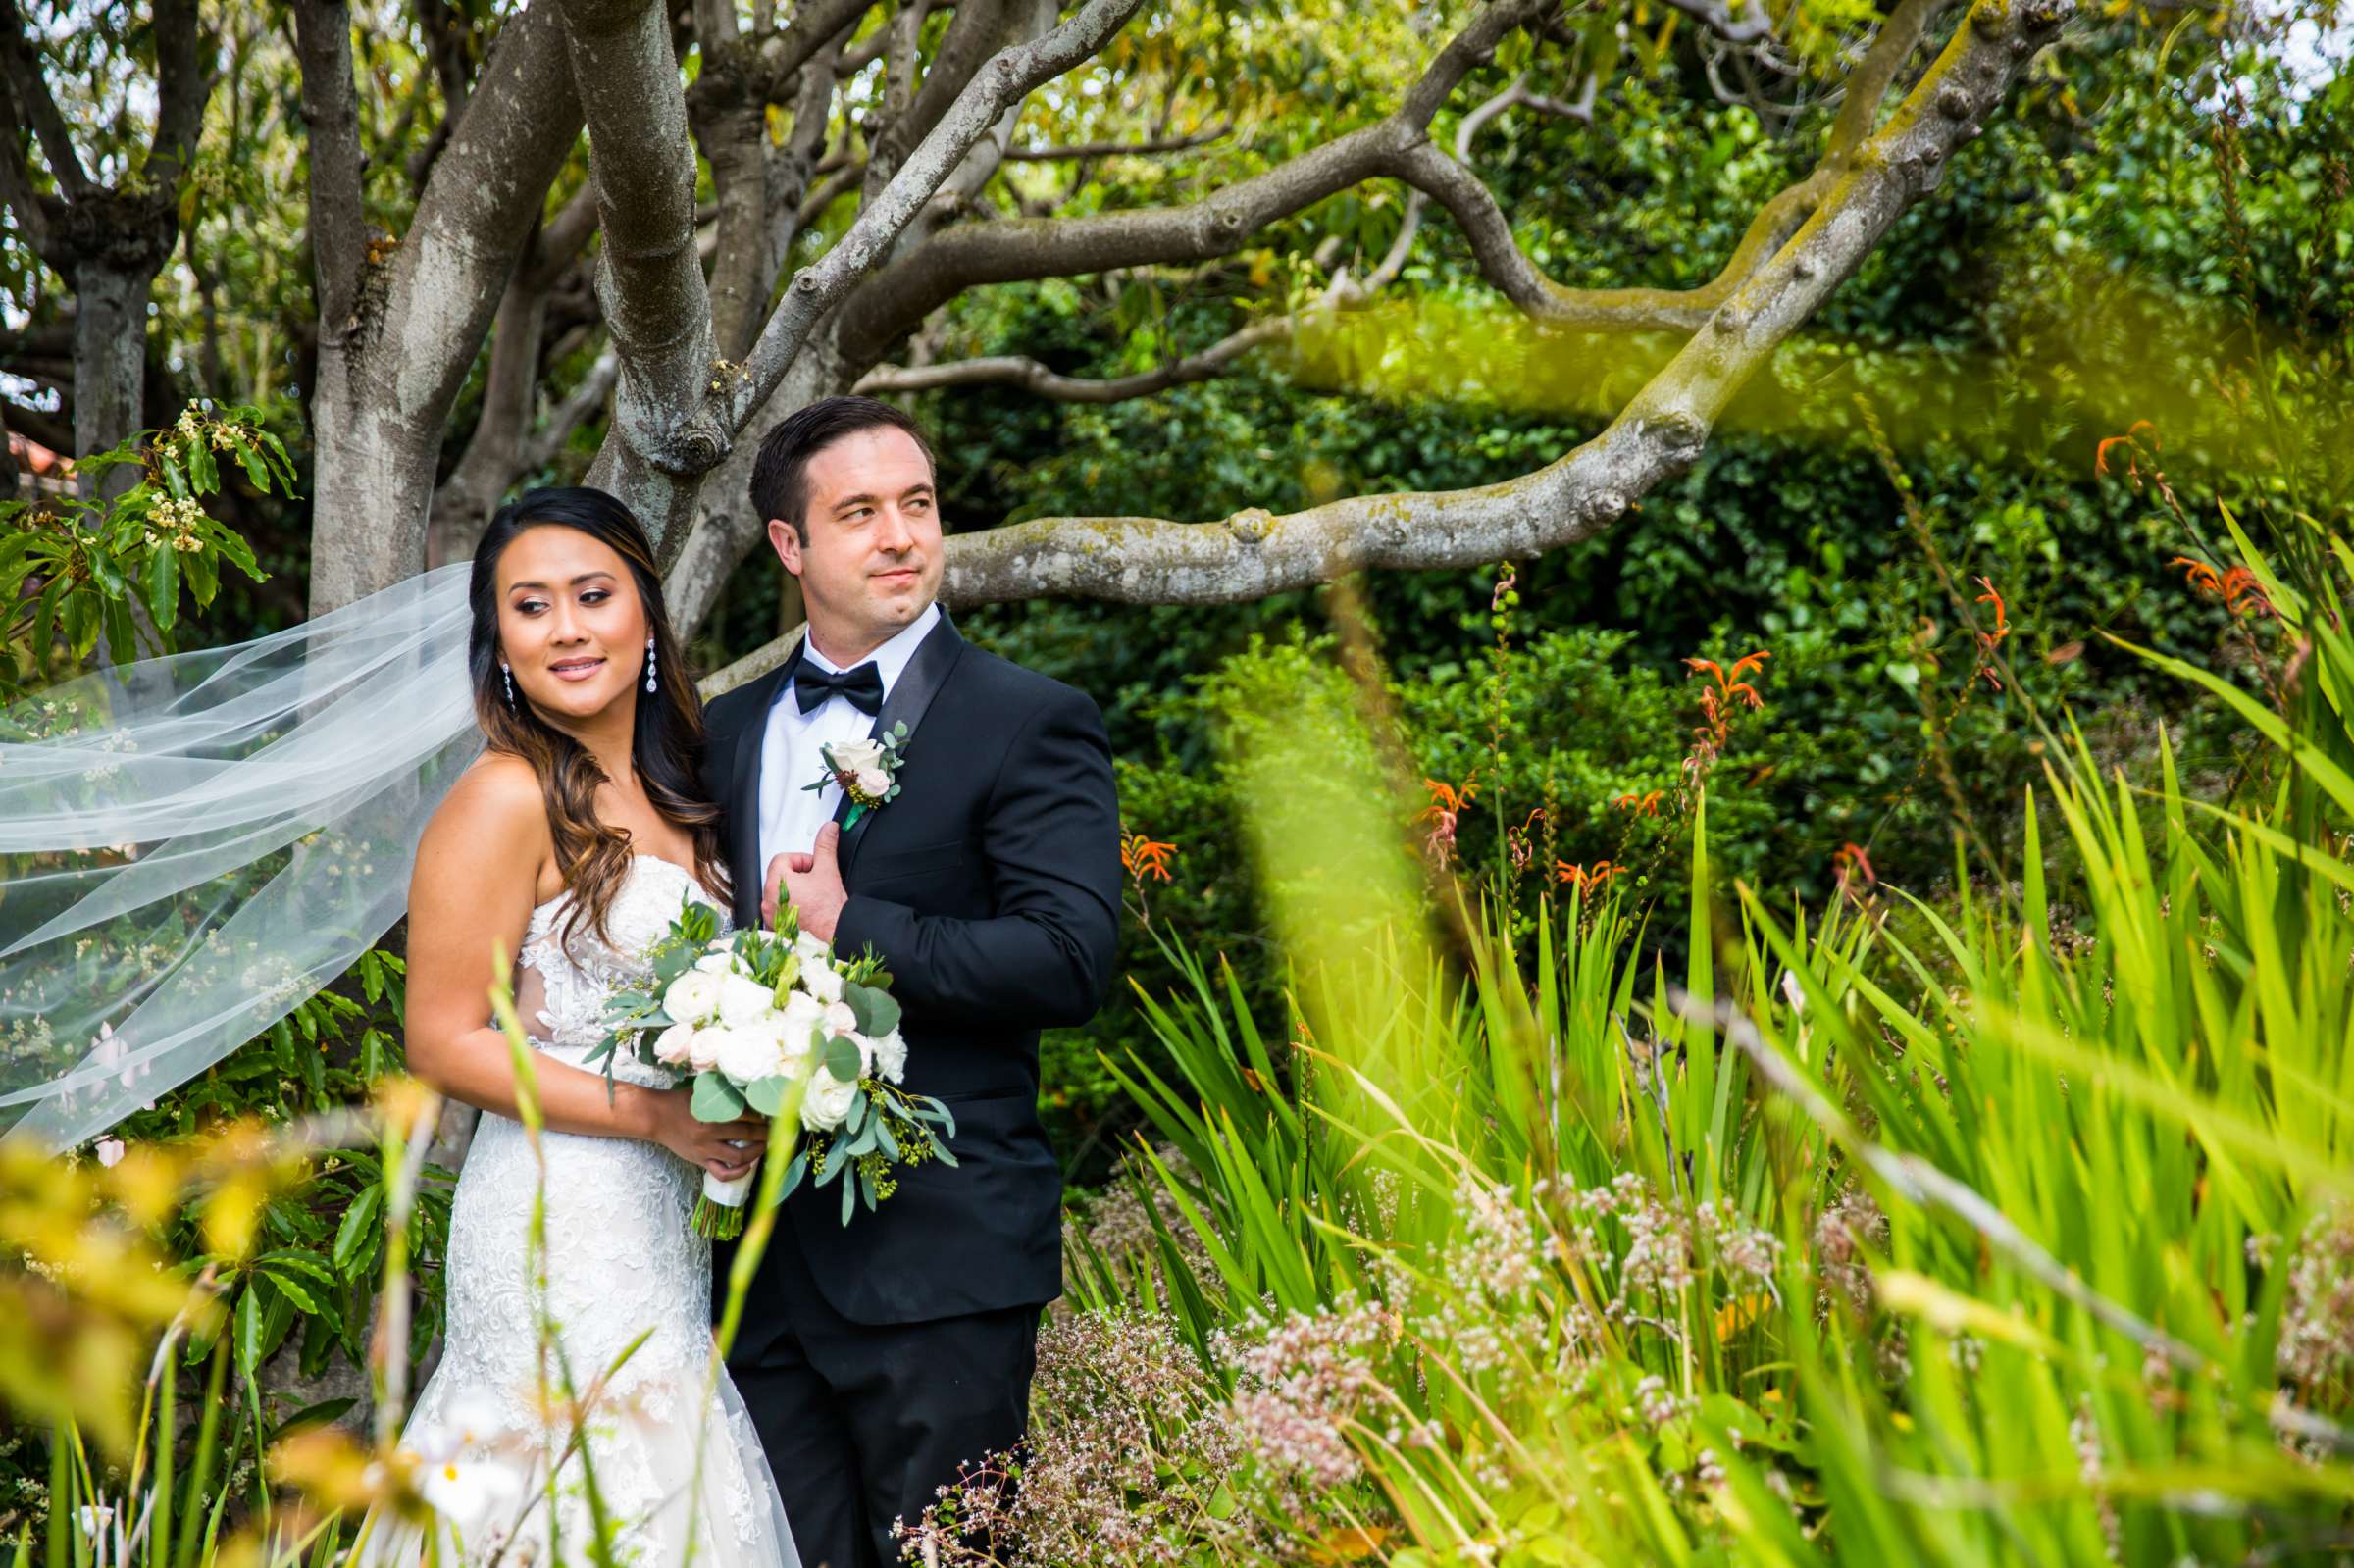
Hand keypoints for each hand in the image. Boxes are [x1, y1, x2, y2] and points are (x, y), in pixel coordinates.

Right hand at [640, 1086, 768, 1179]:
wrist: (656, 1117)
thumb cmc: (680, 1101)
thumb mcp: (702, 1092)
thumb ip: (722, 1092)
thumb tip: (747, 1088)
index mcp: (711, 1113)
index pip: (745, 1114)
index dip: (762, 1114)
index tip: (771, 1112)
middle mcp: (710, 1133)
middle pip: (746, 1134)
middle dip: (764, 1131)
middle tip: (774, 1129)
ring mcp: (705, 1150)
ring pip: (739, 1157)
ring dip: (757, 1151)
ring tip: (764, 1145)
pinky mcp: (701, 1161)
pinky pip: (722, 1174)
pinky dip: (737, 1173)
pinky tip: (748, 1166)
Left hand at [764, 820, 846, 940]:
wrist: (835, 935)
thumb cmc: (829, 911)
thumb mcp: (828, 870)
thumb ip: (825, 846)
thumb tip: (829, 829)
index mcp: (777, 883)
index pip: (782, 859)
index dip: (801, 860)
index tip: (814, 867)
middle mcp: (768, 900)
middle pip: (779, 875)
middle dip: (798, 875)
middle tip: (815, 882)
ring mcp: (771, 916)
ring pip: (779, 894)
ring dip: (794, 891)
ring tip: (813, 898)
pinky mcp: (777, 928)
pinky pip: (779, 911)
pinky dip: (791, 908)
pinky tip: (807, 912)